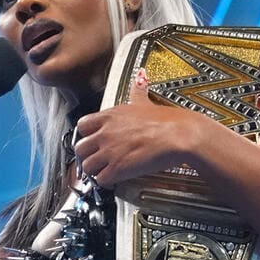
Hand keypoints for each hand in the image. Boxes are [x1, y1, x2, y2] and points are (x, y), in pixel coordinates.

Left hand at [74, 69, 197, 187]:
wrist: (179, 135)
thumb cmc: (166, 120)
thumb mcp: (146, 101)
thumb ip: (137, 91)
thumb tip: (140, 77)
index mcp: (109, 116)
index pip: (81, 126)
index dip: (86, 135)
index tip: (93, 140)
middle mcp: (105, 133)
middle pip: (80, 148)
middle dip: (87, 155)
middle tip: (97, 158)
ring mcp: (110, 151)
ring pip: (87, 166)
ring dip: (95, 170)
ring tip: (105, 170)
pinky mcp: (118, 168)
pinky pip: (100, 179)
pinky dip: (106, 181)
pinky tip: (115, 178)